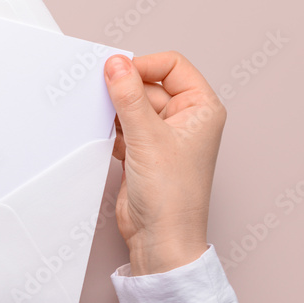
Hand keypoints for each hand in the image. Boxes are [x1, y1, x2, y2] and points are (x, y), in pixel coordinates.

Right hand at [104, 52, 226, 274]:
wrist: (160, 238)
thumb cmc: (172, 195)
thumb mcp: (147, 136)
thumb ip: (128, 97)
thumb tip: (115, 65)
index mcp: (201, 108)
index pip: (172, 66)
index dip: (143, 66)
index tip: (117, 73)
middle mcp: (185, 119)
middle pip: (149, 86)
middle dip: (125, 92)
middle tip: (102, 97)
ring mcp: (163, 136)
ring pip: (133, 108)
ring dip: (116, 112)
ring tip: (104, 122)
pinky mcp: (143, 152)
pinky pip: (124, 128)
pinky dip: (112, 131)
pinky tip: (105, 139)